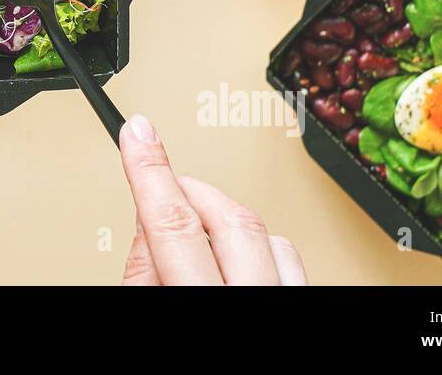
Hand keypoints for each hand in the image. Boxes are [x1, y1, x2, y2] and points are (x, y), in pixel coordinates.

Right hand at [118, 114, 306, 285]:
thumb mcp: (144, 310)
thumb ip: (142, 270)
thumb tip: (145, 220)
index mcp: (205, 301)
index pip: (173, 224)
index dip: (149, 171)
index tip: (137, 132)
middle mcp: (256, 296)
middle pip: (226, 217)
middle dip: (188, 191)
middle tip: (159, 187)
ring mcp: (286, 296)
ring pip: (262, 230)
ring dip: (221, 220)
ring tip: (192, 239)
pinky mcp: (304, 296)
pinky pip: (286, 254)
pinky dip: (256, 244)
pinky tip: (232, 256)